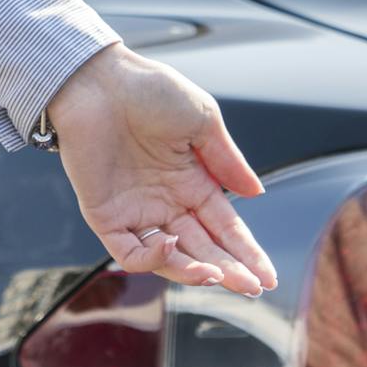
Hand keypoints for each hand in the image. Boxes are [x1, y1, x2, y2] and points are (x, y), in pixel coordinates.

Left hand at [42, 42, 279, 295]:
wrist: (99, 80)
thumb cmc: (149, 90)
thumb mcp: (202, 120)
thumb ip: (227, 161)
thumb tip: (257, 193)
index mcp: (192, 182)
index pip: (225, 228)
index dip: (247, 253)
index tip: (268, 277)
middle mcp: (166, 203)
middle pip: (203, 250)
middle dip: (229, 270)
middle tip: (251, 287)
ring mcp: (136, 212)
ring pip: (170, 259)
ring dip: (193, 271)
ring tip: (217, 275)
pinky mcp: (105, 216)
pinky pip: (129, 253)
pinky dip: (150, 259)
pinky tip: (169, 245)